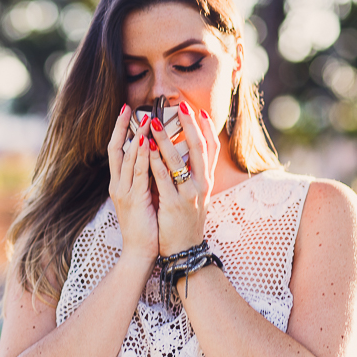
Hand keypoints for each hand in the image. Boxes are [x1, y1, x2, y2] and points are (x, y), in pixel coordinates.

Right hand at [108, 105, 158, 266]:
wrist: (140, 252)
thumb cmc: (146, 226)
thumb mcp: (144, 198)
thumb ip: (145, 179)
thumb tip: (154, 160)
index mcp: (120, 184)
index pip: (117, 151)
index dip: (120, 131)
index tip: (127, 112)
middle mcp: (118, 185)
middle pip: (116, 150)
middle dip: (122, 127)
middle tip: (129, 107)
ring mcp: (124, 192)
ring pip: (127, 158)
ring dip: (136, 137)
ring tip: (143, 118)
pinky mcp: (134, 200)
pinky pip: (138, 174)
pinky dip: (142, 156)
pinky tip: (147, 142)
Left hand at [149, 102, 219, 255]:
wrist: (185, 251)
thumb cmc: (186, 223)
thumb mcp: (195, 198)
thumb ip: (193, 178)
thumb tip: (187, 158)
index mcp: (206, 182)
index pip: (211, 149)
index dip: (207, 128)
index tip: (199, 111)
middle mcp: (201, 185)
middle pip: (199, 148)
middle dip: (190, 124)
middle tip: (180, 105)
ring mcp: (189, 195)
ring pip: (178, 160)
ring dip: (164, 138)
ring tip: (152, 121)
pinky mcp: (173, 204)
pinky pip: (163, 178)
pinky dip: (154, 161)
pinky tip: (146, 148)